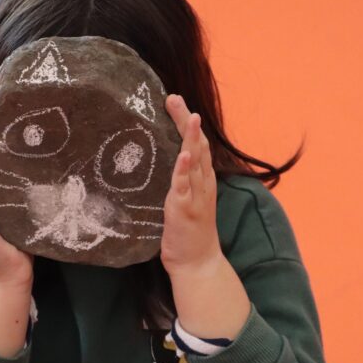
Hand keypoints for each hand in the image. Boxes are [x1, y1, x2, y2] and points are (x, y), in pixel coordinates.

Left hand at [160, 96, 250, 339]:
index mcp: (201, 181)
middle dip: (187, 120)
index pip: (196, 144)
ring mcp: (196, 196)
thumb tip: (160, 166)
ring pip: (196, 160)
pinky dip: (186, 169)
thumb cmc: (187, 234)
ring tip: (188, 115)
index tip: (176, 102)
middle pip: (198, 144)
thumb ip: (177, 183)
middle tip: (174, 98)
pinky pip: (186, 186)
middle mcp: (202, 184)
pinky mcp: (185, 210)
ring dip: (191, 137)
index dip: (187, 123)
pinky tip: (184, 154)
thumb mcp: (183, 201)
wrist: (197, 264)